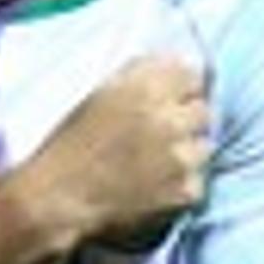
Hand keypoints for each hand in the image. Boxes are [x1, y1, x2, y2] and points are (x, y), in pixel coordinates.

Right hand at [22, 54, 210, 252]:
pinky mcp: (186, 190)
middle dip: (185, 120)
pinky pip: (197, 180)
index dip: (180, 89)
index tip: (169, 101)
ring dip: (186, 153)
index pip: (192, 75)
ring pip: (204, 146)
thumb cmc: (72, 144)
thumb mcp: (100, 92)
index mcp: (146, 89)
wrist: (59, 198)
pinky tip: (154, 188)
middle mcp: (169, 120)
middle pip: (203, 110)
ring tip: (154, 165)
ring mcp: (181, 157)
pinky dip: (181, 185)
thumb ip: (141, 72)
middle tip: (159, 137)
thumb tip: (178, 64)